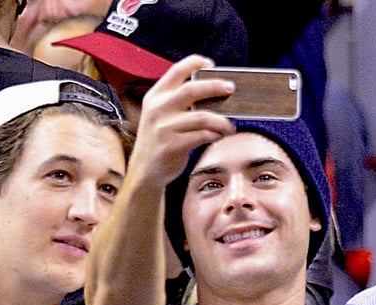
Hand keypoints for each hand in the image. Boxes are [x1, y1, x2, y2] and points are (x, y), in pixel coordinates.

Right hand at [127, 55, 235, 187]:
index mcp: (156, 96)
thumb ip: (178, 102)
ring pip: (201, 117)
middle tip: (231, 88)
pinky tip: (218, 136)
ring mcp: (163, 128)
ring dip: (221, 121)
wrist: (144, 170)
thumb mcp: (160, 114)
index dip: (195, 62)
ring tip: (229, 125)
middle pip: (191, 90)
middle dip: (215, 86)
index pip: (176, 70)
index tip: (212, 64)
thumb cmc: (159, 140)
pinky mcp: (171, 146)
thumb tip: (213, 92)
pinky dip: (214, 135)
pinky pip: (201, 136)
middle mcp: (158, 109)